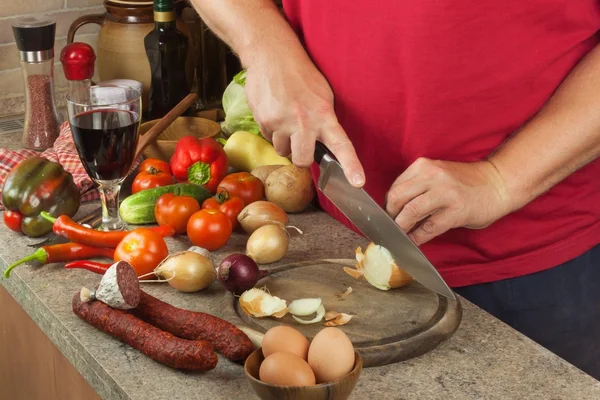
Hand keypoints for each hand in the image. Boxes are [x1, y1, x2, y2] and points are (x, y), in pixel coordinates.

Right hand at [244, 56, 364, 186]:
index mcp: (324, 115)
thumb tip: (326, 144)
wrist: (271, 55)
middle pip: (302, 160)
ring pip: (283, 151)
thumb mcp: (323, 94)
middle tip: (300, 144)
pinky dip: (272, 131)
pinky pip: (269, 138)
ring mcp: (282, 123)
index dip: (351, 165)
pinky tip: (274, 112)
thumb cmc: (301, 75)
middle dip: (301, 157)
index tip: (358, 182)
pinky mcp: (264, 121)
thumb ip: (325, 120)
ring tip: (285, 120)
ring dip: (284, 142)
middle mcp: (304, 122)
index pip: (342, 145)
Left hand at [385, 158, 511, 244]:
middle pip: (397, 198)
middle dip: (391, 216)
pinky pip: (428, 227)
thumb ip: (417, 185)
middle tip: (391, 227)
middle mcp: (432, 176)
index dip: (388, 205)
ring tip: (400, 236)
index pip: (395, 186)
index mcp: (424, 166)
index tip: (387, 216)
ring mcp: (445, 193)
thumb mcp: (437, 175)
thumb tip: (393, 207)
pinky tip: (413, 242)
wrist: (498, 184)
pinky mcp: (455, 211)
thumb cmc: (465, 183)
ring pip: (410, 212)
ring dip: (401, 228)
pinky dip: (417, 238)